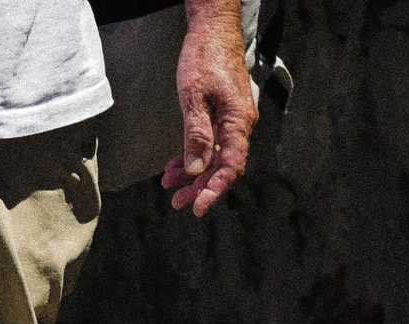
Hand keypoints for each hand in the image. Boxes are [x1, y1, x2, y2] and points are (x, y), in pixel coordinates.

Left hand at [161, 15, 257, 216]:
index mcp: (237, 121)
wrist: (212, 31)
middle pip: (222, 165)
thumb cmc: (204, 59)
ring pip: (213, 155)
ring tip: (170, 186)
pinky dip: (191, 155)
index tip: (198, 208)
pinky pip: (208, 141)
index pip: (230, 166)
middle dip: (200, 187)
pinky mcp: (220, 113)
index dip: (214, 189)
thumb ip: (197, 134)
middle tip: (177, 204)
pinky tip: (174, 166)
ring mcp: (230, 119)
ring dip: (193, 173)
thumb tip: (198, 169)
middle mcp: (238, 123)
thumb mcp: (194, 98)